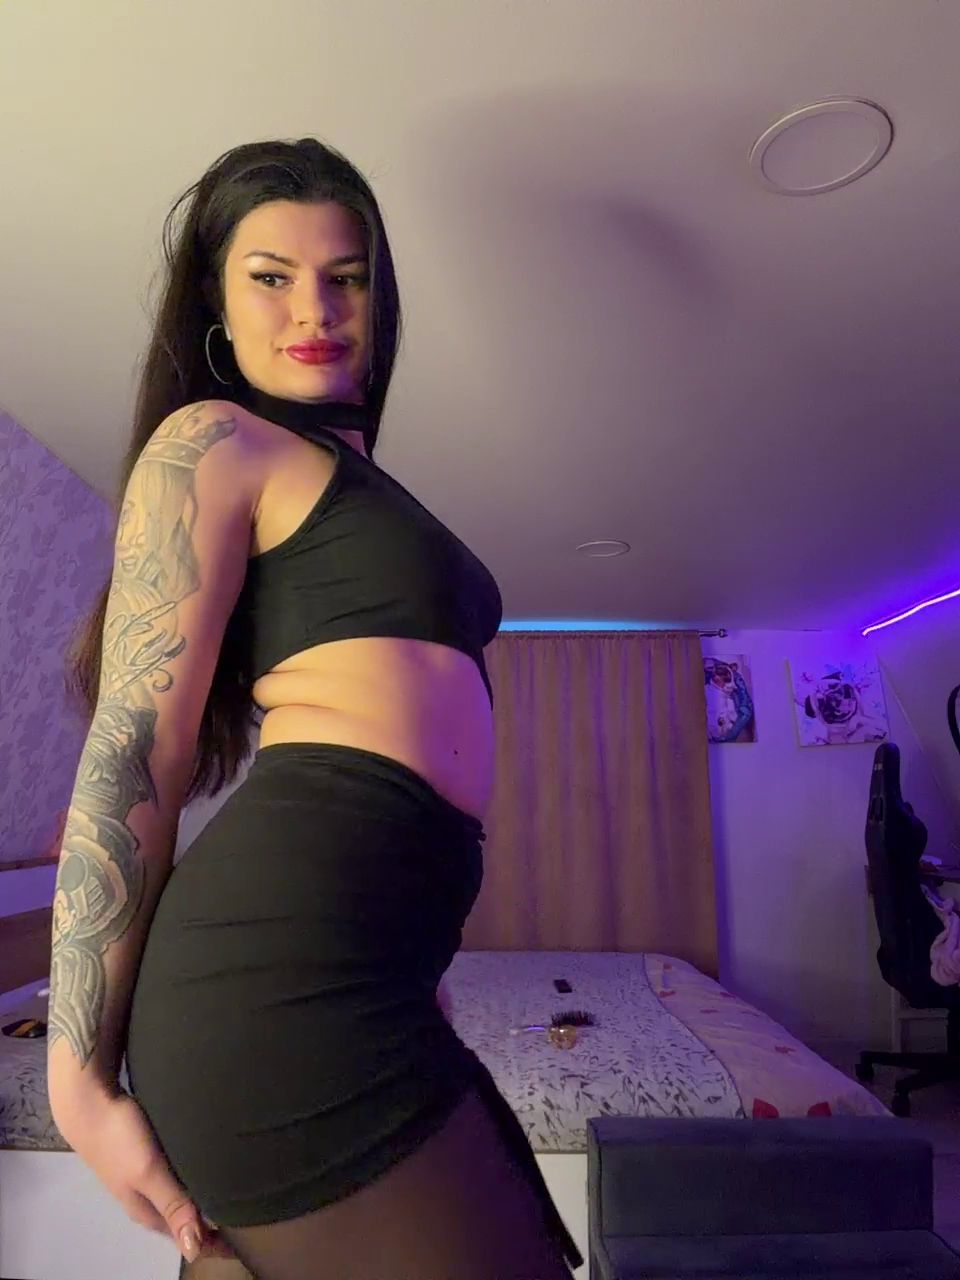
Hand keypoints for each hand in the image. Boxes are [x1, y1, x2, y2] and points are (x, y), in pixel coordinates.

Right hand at [51, 1084, 237, 1262]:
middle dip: (213, 1224)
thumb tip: (194, 1251)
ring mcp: (146, 1177)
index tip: (246, 1241)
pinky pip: (177, 1175)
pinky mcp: (147, 1156)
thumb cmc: (120, 1138)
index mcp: (148, 1211)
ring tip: (236, 1193)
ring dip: (204, 1200)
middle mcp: (147, 1199)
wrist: (90, 1103)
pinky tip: (208, 1167)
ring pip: (181, 1197)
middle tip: (248, 1215)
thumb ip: (173, 1205)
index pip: (185, 1238)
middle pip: (185, 1220)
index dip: (213, 1243)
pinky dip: (194, 1179)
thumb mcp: (149, 1173)